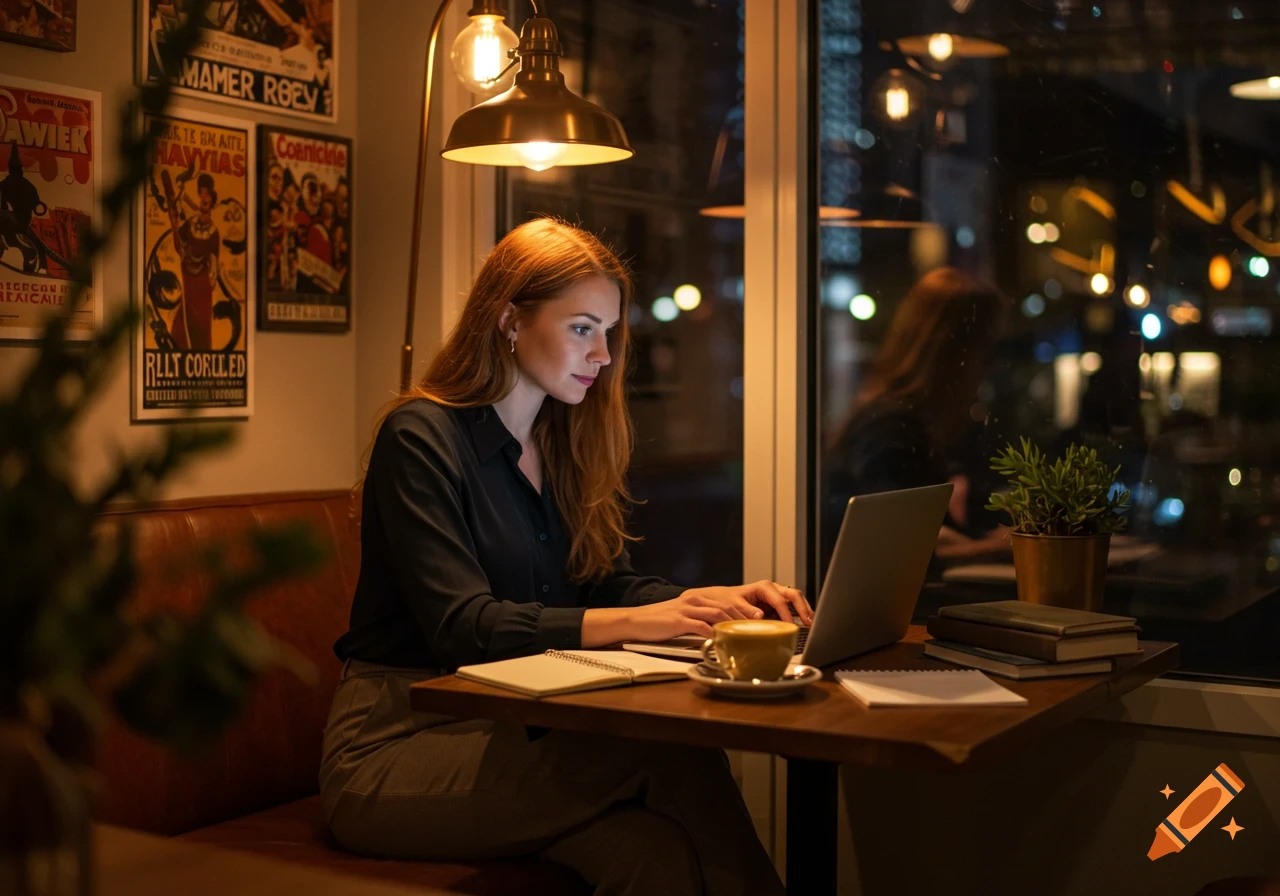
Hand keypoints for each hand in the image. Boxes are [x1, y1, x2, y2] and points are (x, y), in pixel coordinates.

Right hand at [579, 582, 813, 646]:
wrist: (636, 622)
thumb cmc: (665, 625)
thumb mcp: (691, 621)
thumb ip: (711, 624)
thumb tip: (733, 636)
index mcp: (704, 598)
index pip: (733, 601)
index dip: (752, 609)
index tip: (769, 618)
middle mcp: (698, 599)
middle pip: (730, 603)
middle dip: (750, 613)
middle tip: (769, 623)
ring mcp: (688, 608)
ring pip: (718, 611)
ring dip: (737, 619)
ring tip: (752, 626)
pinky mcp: (678, 619)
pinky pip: (699, 624)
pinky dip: (712, 631)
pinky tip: (723, 639)